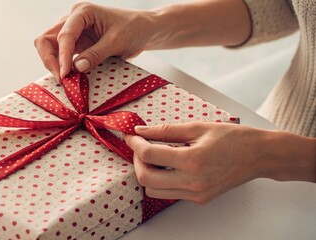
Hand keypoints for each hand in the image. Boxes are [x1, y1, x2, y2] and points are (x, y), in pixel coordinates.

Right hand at [34, 2, 155, 80]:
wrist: (144, 29)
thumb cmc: (133, 29)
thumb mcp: (116, 42)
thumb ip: (95, 54)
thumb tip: (75, 69)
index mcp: (82, 12)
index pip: (64, 35)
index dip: (62, 56)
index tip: (65, 75)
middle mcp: (73, 19)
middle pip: (47, 39)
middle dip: (50, 59)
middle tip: (61, 79)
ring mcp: (73, 31)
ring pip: (50, 47)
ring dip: (53, 63)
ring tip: (65, 80)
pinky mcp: (77, 42)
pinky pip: (61, 54)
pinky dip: (62, 65)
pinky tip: (69, 77)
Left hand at [124, 122, 315, 203]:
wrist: (259, 156)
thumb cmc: (234, 138)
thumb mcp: (198, 127)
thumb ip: (165, 130)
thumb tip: (141, 130)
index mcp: (191, 160)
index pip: (149, 155)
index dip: (135, 143)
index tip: (131, 135)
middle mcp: (192, 182)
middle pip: (145, 179)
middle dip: (136, 161)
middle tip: (140, 147)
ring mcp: (195, 194)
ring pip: (154, 191)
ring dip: (147, 173)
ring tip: (155, 157)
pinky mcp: (199, 199)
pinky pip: (170, 194)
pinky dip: (162, 181)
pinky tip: (169, 166)